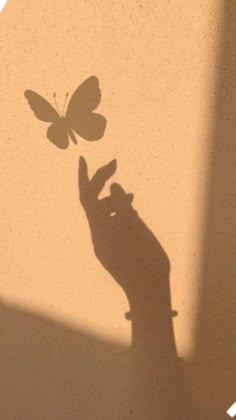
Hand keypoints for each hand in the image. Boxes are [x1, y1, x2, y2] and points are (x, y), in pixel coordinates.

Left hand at [79, 156, 169, 308]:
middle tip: (115, 165)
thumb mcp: (136, 228)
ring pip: (106, 212)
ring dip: (116, 199)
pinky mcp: (114, 247)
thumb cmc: (144, 260)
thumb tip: (114, 186)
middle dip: (102, 182)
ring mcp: (106, 241)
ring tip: (132, 197)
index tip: (83, 159)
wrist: (148, 290)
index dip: (86, 177)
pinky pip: (113, 223)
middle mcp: (99, 234)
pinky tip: (132, 210)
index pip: (87, 197)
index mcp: (101, 229)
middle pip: (95, 201)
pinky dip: (120, 212)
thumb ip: (123, 206)